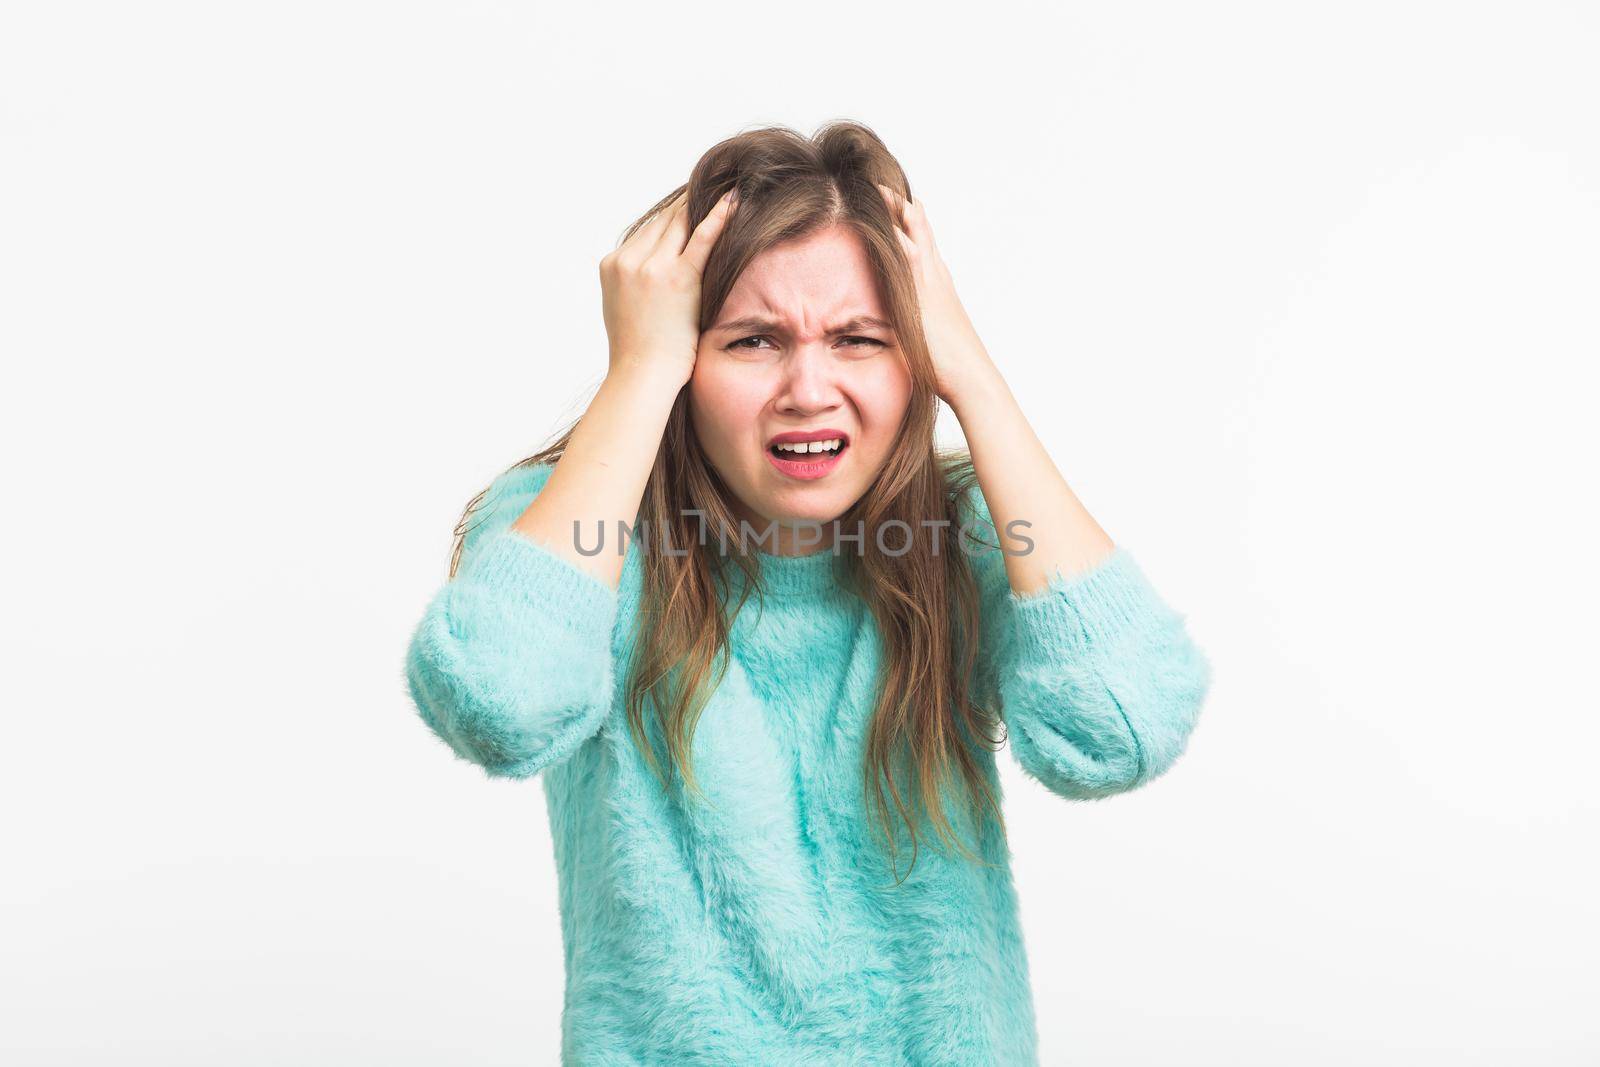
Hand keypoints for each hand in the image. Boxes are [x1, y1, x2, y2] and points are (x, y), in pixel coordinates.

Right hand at [599, 187, 737, 387]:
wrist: (641, 376)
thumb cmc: (638, 352)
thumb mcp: (623, 307)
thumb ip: (633, 282)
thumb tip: (651, 272)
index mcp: (612, 265)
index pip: (647, 229)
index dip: (672, 214)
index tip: (690, 199)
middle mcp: (628, 260)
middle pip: (664, 220)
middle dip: (689, 202)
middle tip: (713, 181)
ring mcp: (651, 267)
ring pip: (681, 223)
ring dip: (704, 202)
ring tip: (726, 184)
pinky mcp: (677, 279)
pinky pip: (702, 239)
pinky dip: (719, 216)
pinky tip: (734, 201)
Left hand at [876, 183, 996, 405]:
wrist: (971, 378)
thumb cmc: (949, 367)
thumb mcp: (926, 337)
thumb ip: (909, 325)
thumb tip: (893, 329)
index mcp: (937, 285)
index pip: (921, 243)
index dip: (907, 222)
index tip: (889, 203)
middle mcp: (937, 276)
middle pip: (919, 229)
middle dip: (900, 205)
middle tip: (880, 182)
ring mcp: (932, 280)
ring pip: (914, 233)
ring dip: (896, 209)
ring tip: (877, 186)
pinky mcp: (924, 291)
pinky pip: (907, 250)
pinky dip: (895, 229)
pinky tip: (881, 215)